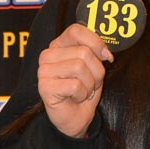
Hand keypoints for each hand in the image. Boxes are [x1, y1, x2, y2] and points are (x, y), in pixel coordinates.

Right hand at [38, 23, 113, 138]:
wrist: (75, 118)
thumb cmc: (83, 90)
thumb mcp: (93, 67)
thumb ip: (95, 53)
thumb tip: (106, 52)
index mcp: (59, 46)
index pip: (76, 30)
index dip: (96, 42)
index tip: (106, 57)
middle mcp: (48, 55)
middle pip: (83, 52)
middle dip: (96, 71)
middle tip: (91, 83)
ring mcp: (43, 71)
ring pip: (80, 67)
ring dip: (89, 84)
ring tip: (83, 91)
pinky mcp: (45, 86)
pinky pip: (75, 85)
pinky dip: (82, 94)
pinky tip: (76, 98)